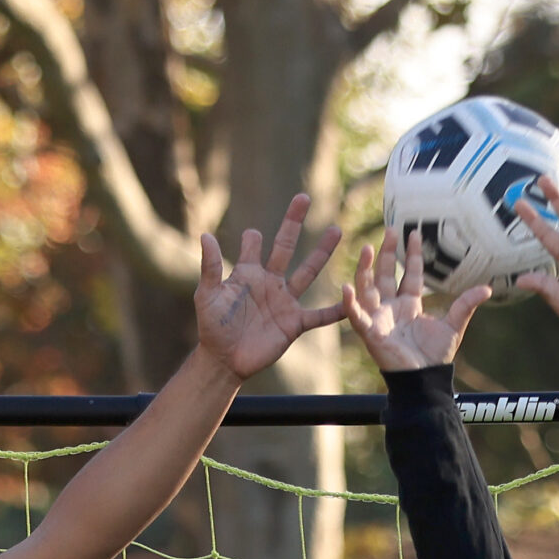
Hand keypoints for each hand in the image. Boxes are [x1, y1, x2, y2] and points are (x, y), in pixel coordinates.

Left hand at [194, 194, 344, 380]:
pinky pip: (319, 315)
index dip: (252, 239)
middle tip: (303, 197)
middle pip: (285, 246)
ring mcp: (284, 301)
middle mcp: (269, 282)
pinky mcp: (293, 323)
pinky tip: (352, 299)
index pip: (254, 244)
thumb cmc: (212, 328)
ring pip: (308, 271)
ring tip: (336, 230)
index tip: (252, 238)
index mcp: (248, 273)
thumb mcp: (208, 296)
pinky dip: (336, 310)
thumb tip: (205, 235)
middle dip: (293, 222)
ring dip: (322, 251)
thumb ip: (211, 267)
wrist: (224, 361)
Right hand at [343, 229, 491, 373]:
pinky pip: (356, 315)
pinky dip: (350, 302)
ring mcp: (379, 319)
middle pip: (385, 275)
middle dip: (386, 253)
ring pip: (368, 289)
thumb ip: (466, 304)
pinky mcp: (370, 333)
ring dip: (365, 269)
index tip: (413, 233)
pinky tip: (346, 286)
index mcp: (410, 305)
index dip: (410, 254)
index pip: (409, 274)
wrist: (425, 379)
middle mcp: (392, 309)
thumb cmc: (436, 356)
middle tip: (390, 230)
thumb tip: (488, 288)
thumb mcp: (454, 325)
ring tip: (367, 248)